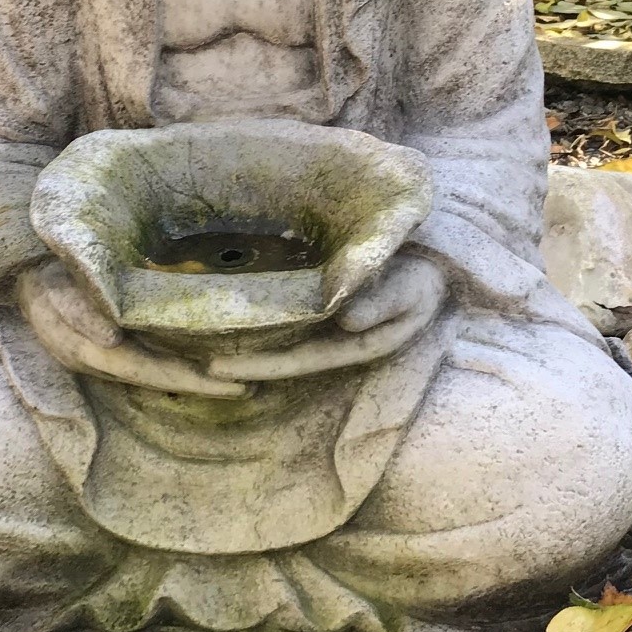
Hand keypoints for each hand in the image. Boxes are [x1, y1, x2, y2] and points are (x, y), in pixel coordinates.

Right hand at [17, 261, 246, 398]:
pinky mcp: (105, 347)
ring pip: (151, 374)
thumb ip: (78, 310)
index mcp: (84, 349)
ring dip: (189, 378)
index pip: (145, 370)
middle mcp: (95, 361)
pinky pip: (144, 361)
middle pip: (155, 379)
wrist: (20, 271)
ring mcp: (100, 357)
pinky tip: (199, 362)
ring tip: (232, 379)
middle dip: (198, 386)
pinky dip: (172, 364)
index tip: (227, 383)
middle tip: (246, 386)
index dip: (186, 379)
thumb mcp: (55, 286)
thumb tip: (111, 337)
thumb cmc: (43, 272)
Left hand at [212, 253, 446, 381]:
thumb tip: (345, 320)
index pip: (298, 361)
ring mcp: (330, 321)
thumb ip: (383, 304)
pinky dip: (264, 312)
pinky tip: (236, 307)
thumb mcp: (412, 291)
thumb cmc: (426, 277)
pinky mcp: (326, 299)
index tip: (217, 370)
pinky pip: (290, 311)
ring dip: (249, 339)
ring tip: (203, 336)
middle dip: (242, 360)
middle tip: (194, 361)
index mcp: (356, 344)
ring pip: (283, 337)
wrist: (437, 261)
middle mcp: (337, 338)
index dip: (259, 366)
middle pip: (282, 355)